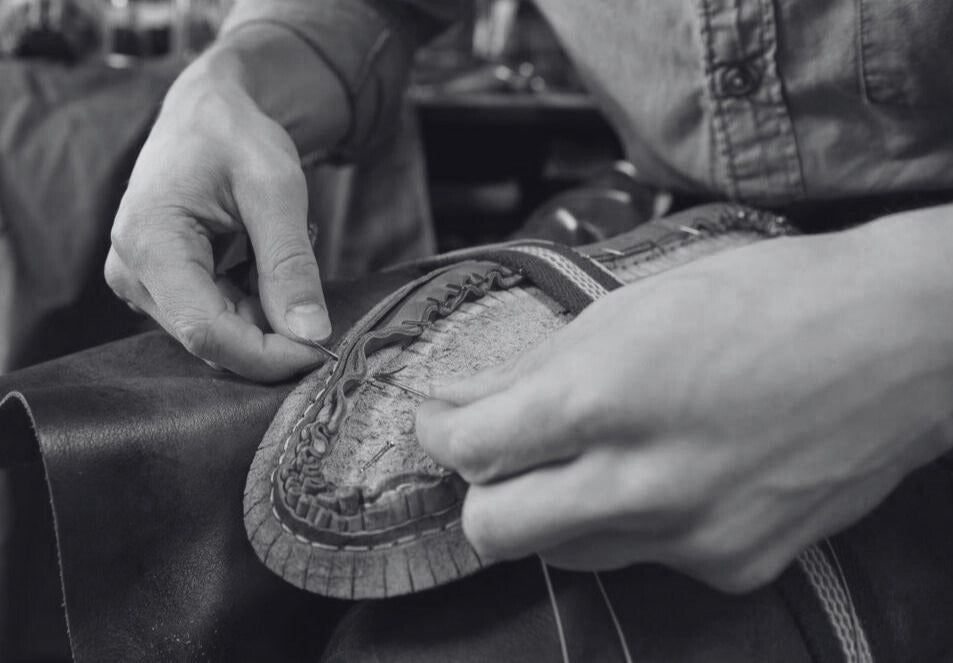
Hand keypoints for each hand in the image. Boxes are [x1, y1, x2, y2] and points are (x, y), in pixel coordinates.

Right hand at [105, 47, 341, 380]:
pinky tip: (258, 265)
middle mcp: (132, 272)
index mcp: (150, 242)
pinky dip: (249, 306)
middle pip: (210, 341)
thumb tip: (313, 335)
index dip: (268, 355)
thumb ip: (291, 264)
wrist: (204, 113)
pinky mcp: (155, 286)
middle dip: (271, 337)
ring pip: (214, 336)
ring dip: (262, 317)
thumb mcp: (276, 190)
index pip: (208, 332)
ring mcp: (139, 282)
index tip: (324, 350)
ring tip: (275, 257)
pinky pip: (211, 320)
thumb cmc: (235, 137)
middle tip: (315, 299)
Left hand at [417, 219, 952, 591]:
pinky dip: (633, 524)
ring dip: (555, 511)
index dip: (439, 433)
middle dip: (478, 492)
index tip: (443, 422)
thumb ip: (533, 364)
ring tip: (592, 460)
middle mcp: (641, 482)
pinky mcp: (735, 566)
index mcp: (604, 396)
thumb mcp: (632, 307)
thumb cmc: (766, 299)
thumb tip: (461, 397)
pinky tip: (670, 477)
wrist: (898, 341)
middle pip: (494, 530)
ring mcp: (691, 535)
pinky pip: (645, 559)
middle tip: (497, 455)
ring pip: (565, 553)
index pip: (470, 448)